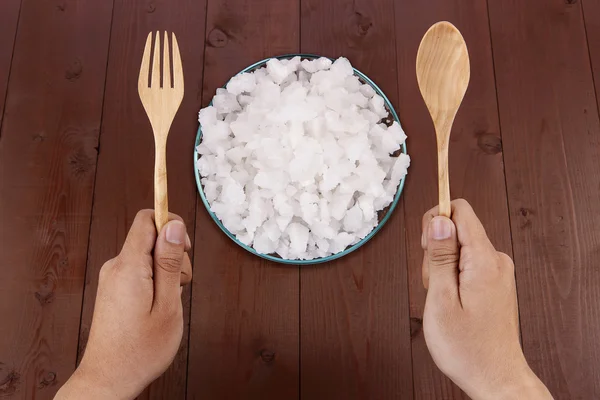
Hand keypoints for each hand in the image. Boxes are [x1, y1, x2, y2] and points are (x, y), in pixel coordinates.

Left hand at [55, 210, 192, 399]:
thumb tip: (173, 225)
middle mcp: (116, 266)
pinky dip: (156, 282)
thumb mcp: (167, 305)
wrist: (108, 379)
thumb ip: (170, 263)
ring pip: (149, 256)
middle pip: (152, 238)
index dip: (171, 225)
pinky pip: (141, 270)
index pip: (147, 219)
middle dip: (174, 256)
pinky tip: (157, 307)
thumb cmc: (140, 350)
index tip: (184, 249)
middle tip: (178, 289)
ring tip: (166, 304)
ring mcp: (113, 277)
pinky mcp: (114, 288)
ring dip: (167, 273)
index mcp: (128, 267)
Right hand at [421, 199, 551, 399]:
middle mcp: (496, 260)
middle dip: (435, 250)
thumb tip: (439, 220)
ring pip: (459, 247)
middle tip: (433, 285)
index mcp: (484, 260)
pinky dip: (453, 276)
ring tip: (444, 299)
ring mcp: (498, 271)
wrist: (497, 378)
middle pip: (456, 228)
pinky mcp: (495, 281)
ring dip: (442, 266)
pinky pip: (467, 262)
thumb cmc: (468, 348)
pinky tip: (452, 301)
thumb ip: (440, 257)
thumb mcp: (442, 300)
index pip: (460, 211)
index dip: (435, 220)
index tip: (426, 248)